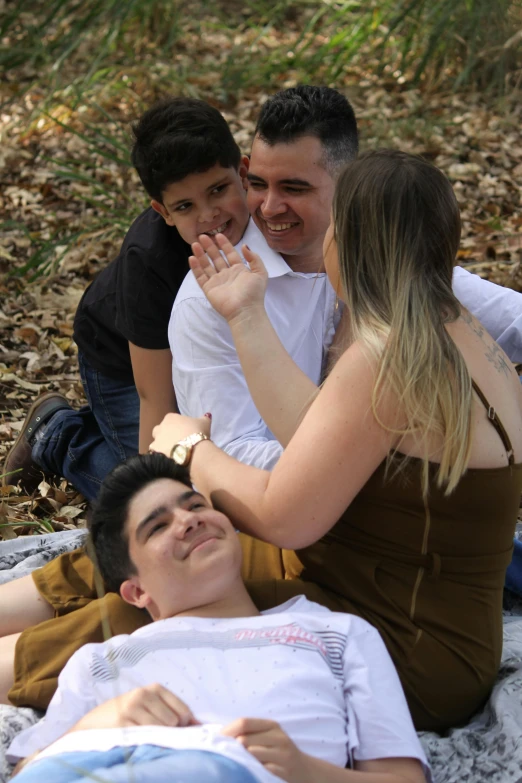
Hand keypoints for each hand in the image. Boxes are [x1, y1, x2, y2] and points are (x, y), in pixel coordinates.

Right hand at [71, 683, 198, 731]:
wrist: (91, 724)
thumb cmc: (125, 716)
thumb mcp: (148, 707)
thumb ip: (172, 713)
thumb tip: (200, 726)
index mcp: (154, 688)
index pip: (184, 711)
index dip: (184, 726)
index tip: (175, 733)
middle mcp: (144, 694)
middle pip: (174, 722)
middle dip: (170, 733)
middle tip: (156, 737)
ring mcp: (132, 708)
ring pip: (162, 730)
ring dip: (157, 739)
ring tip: (145, 739)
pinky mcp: (122, 723)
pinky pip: (145, 737)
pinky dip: (146, 743)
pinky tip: (138, 742)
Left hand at [149, 413, 210, 456]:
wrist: (192, 450)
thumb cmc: (198, 433)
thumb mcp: (204, 423)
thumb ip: (204, 418)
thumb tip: (207, 415)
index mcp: (170, 418)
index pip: (171, 420)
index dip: (177, 426)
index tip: (184, 433)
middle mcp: (160, 428)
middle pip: (159, 430)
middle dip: (164, 435)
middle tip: (175, 442)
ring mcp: (156, 441)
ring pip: (156, 443)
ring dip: (162, 447)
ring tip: (173, 454)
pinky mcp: (155, 453)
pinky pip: (156, 455)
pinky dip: (161, 457)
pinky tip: (169, 460)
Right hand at [190, 233, 267, 322]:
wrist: (245, 310)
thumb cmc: (253, 292)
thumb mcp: (260, 273)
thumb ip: (254, 258)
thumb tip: (244, 245)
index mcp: (239, 270)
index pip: (230, 254)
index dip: (225, 244)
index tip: (218, 235)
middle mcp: (227, 275)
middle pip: (216, 258)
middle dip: (210, 247)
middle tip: (203, 236)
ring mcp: (217, 282)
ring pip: (207, 265)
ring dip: (201, 254)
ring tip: (195, 244)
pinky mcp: (209, 289)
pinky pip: (200, 277)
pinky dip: (196, 268)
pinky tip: (192, 257)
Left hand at [222, 718, 312, 782]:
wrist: (305, 772)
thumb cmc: (278, 753)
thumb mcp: (268, 737)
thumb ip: (249, 733)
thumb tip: (218, 734)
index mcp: (272, 725)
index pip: (244, 722)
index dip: (227, 731)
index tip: (214, 741)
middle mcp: (279, 737)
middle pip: (244, 739)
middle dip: (231, 749)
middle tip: (222, 756)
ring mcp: (283, 755)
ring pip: (251, 755)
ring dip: (240, 761)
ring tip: (234, 765)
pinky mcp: (284, 771)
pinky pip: (260, 770)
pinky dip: (250, 772)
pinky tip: (248, 773)